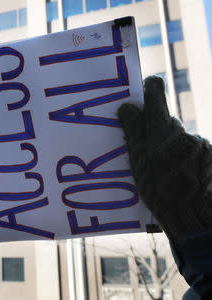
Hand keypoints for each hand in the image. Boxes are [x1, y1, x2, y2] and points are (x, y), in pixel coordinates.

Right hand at [117, 76, 211, 240]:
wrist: (194, 216)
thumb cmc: (159, 190)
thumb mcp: (138, 162)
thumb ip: (134, 131)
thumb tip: (127, 106)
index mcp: (162, 130)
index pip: (155, 94)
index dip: (149, 89)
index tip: (144, 91)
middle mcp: (184, 132)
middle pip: (165, 122)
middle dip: (154, 132)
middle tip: (144, 153)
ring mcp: (201, 144)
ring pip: (179, 139)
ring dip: (170, 149)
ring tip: (163, 174)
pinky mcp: (211, 156)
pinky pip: (193, 152)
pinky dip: (184, 160)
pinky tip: (179, 178)